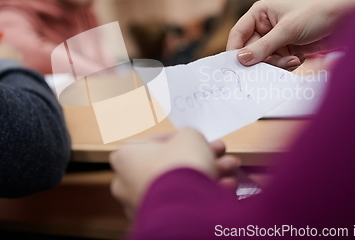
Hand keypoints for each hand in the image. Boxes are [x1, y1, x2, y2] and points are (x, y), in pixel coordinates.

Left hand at [110, 129, 239, 216]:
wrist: (184, 206)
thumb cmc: (179, 165)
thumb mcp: (190, 136)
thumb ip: (189, 135)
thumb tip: (192, 141)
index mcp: (125, 156)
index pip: (157, 141)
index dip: (183, 138)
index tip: (201, 139)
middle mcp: (126, 181)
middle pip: (170, 163)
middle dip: (200, 157)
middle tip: (219, 153)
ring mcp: (140, 203)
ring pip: (178, 183)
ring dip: (206, 174)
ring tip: (229, 169)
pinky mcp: (156, 219)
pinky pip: (181, 202)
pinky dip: (203, 194)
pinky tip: (224, 187)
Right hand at [227, 0, 354, 69]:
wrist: (346, 22)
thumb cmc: (316, 15)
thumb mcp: (287, 30)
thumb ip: (263, 47)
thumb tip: (241, 59)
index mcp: (259, 13)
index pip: (238, 34)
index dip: (235, 50)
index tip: (237, 65)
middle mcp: (264, 27)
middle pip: (250, 51)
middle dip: (263, 60)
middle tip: (274, 64)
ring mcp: (275, 40)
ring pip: (263, 60)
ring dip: (277, 64)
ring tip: (293, 60)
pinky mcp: (285, 51)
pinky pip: (276, 65)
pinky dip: (285, 66)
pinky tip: (298, 60)